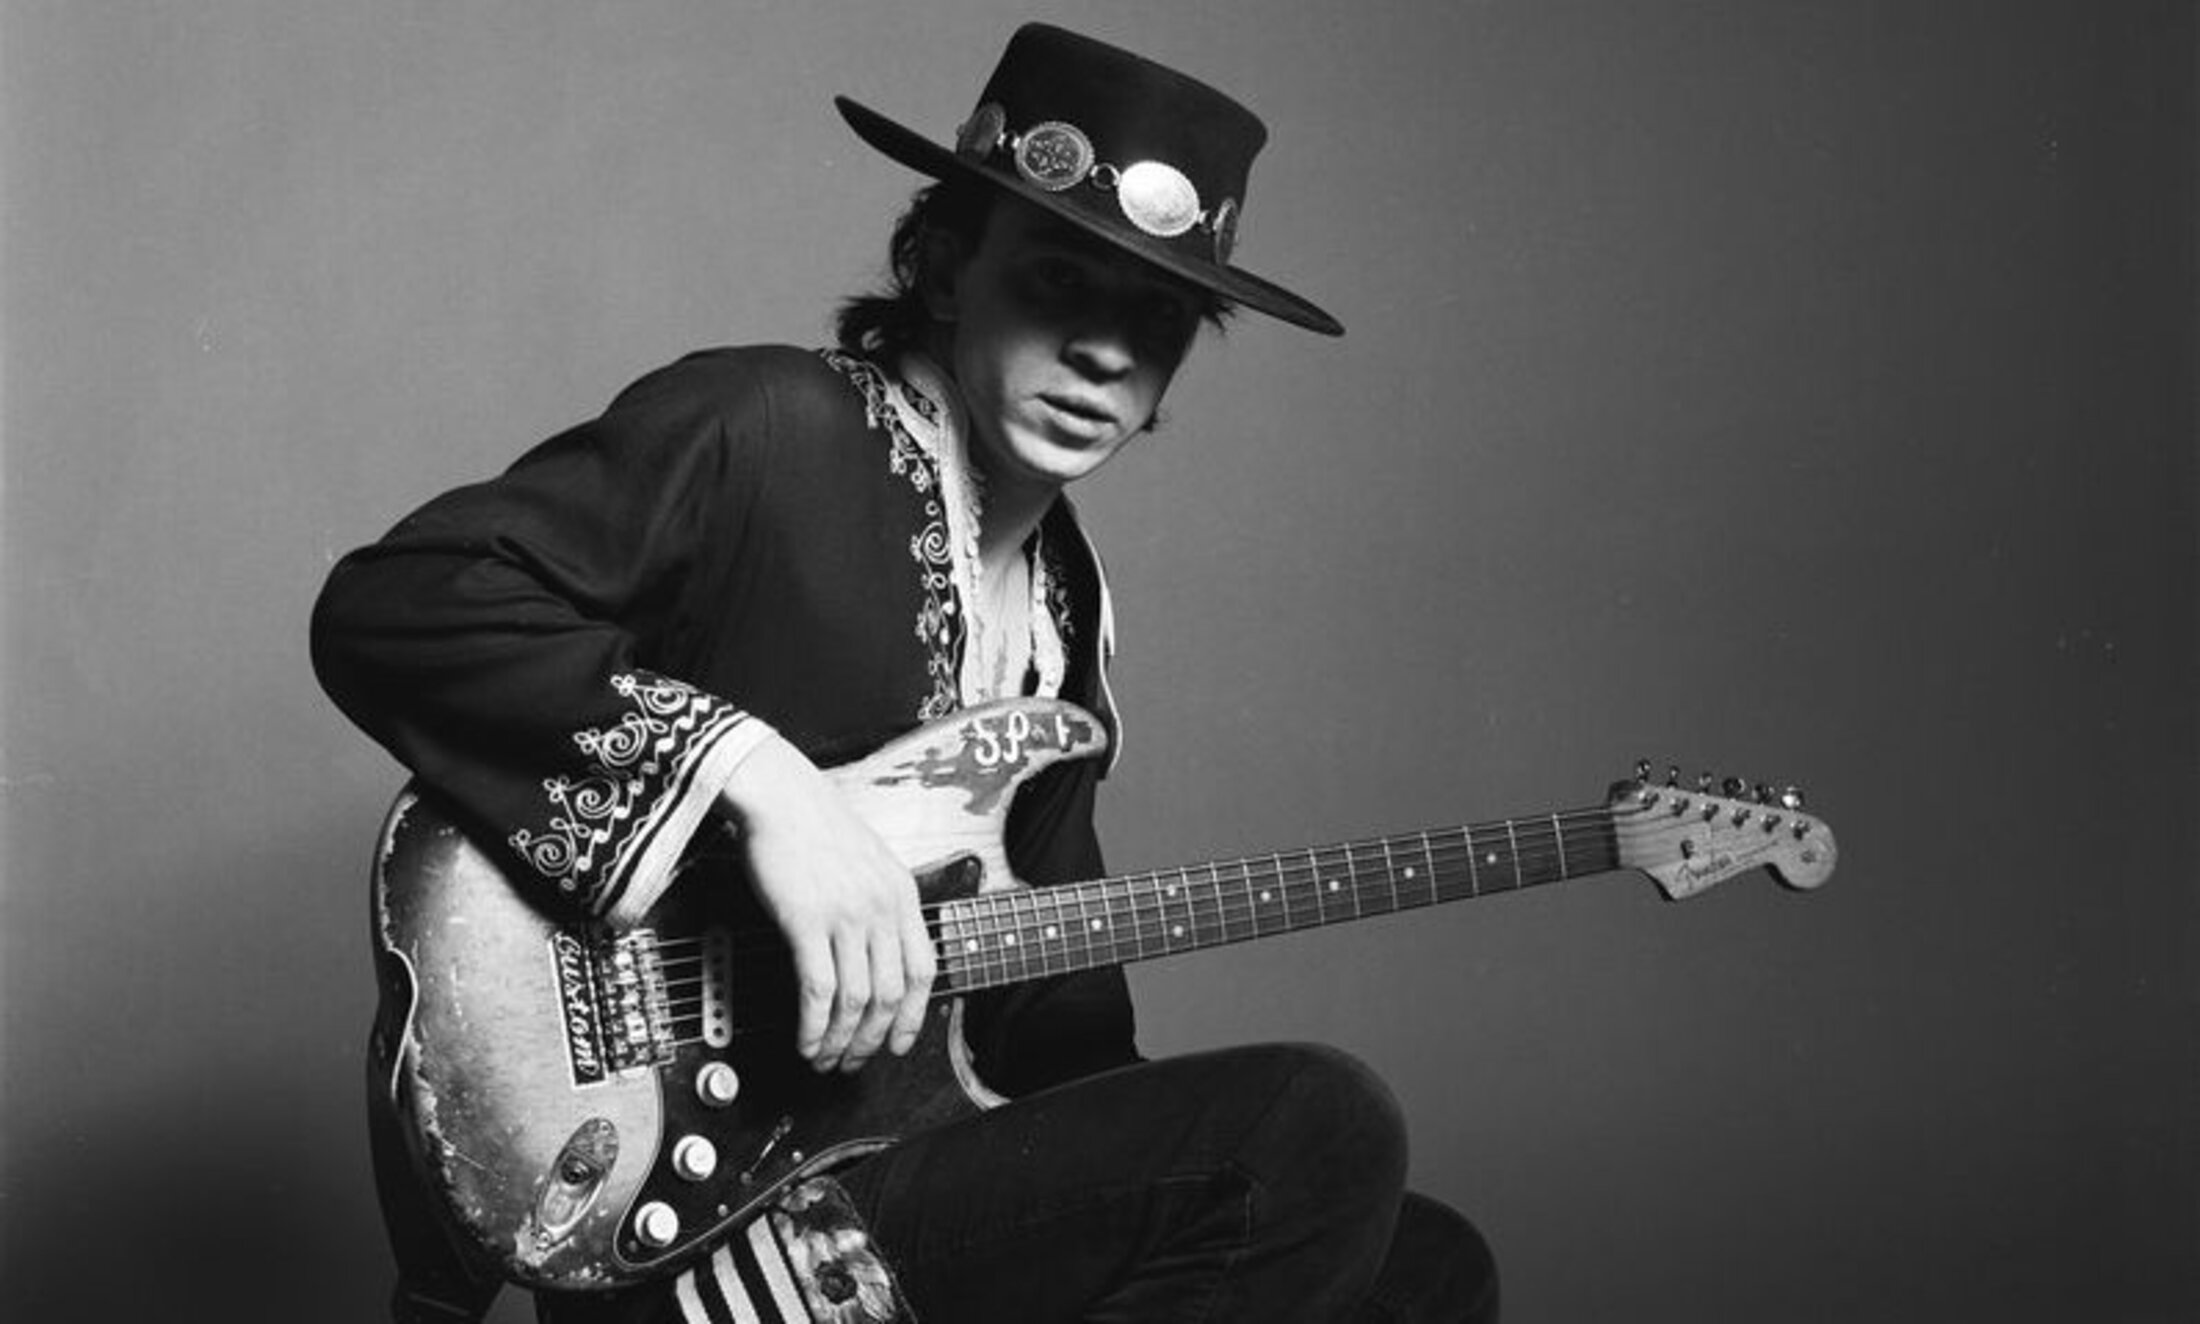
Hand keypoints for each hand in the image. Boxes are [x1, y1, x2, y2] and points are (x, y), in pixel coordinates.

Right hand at [719, 733, 934, 1071]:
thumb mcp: (869, 860)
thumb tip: (880, 952)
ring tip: (825, 1059)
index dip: (915, 1015)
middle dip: (873, 1038)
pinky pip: (818, 989)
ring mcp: (846, 914)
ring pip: (856, 999)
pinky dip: (814, 1025)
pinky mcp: (806, 920)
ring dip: (840, 1040)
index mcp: (902, 893)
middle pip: (892, 993)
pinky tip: (806, 1041)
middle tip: (854, 1062)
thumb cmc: (814, 824)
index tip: (899, 1043)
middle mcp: (881, 907)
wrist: (778, 793)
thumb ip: (881, 902)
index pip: (924, 969)